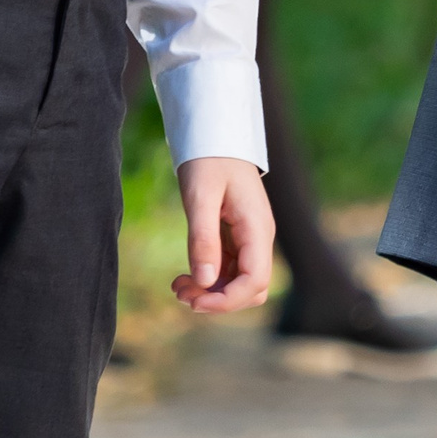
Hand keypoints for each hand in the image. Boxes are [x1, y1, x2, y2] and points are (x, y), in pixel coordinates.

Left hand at [171, 156, 274, 313]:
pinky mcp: (237, 238)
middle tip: (180, 293)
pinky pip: (229, 271)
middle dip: (218, 300)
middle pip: (251, 289)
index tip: (195, 302)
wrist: (215, 135)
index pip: (255, 282)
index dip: (227, 301)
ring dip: (211, 292)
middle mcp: (259, 238)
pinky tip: (184, 276)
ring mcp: (249, 239)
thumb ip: (203, 239)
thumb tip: (205, 283)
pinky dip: (209, 279)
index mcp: (257, 228)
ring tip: (177, 287)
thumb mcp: (200, 197)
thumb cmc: (209, 160)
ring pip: (239, 283)